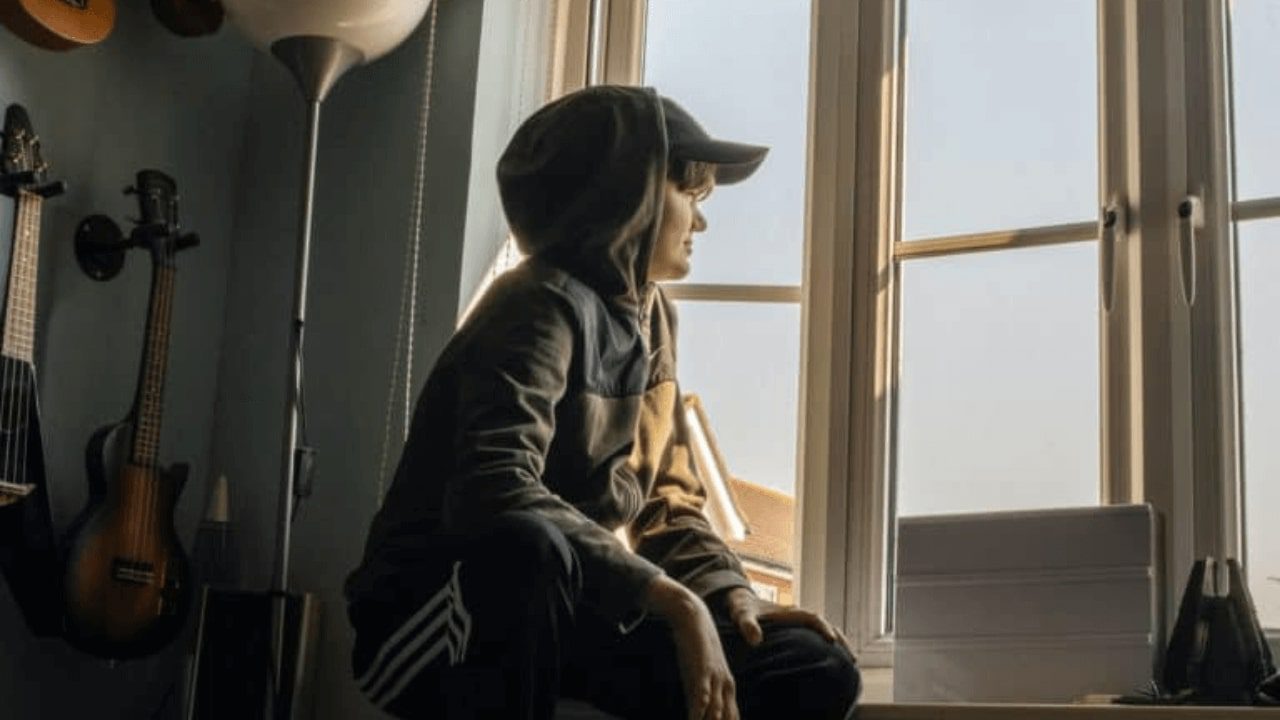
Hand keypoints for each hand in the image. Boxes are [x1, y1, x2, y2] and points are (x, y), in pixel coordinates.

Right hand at [644, 576, 738, 719]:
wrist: (693, 617)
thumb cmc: (697, 648)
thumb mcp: (703, 674)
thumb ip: (703, 694)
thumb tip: (701, 712)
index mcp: (728, 687)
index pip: (732, 718)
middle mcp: (725, 684)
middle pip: (727, 718)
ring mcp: (715, 676)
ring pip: (716, 710)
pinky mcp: (702, 667)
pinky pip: (702, 690)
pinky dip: (701, 705)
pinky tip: (697, 715)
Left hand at [722, 587, 853, 656]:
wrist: (741, 601)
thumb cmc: (742, 608)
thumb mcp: (741, 616)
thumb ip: (747, 626)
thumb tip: (756, 641)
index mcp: (788, 612)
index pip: (811, 618)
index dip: (822, 627)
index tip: (832, 640)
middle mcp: (797, 615)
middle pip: (825, 624)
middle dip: (839, 639)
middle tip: (852, 658)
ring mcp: (798, 622)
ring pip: (824, 630)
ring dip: (838, 641)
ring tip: (850, 661)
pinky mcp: (796, 628)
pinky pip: (816, 634)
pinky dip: (827, 643)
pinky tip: (832, 658)